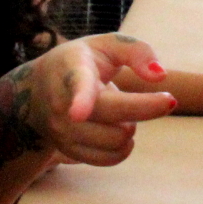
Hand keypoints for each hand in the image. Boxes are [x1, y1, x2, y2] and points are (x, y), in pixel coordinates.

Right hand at [21, 34, 178, 166]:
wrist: (38, 89)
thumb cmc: (82, 62)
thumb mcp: (107, 45)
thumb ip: (137, 51)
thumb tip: (160, 76)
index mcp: (73, 70)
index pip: (78, 85)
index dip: (81, 99)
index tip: (78, 114)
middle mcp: (63, 104)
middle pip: (114, 115)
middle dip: (147, 107)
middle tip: (164, 99)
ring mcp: (63, 131)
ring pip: (117, 139)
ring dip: (132, 125)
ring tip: (122, 111)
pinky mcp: (69, 151)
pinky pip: (112, 158)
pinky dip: (125, 146)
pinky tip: (120, 129)